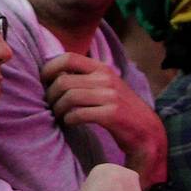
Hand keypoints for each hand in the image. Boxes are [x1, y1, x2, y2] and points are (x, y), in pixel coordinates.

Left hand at [41, 53, 166, 177]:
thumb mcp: (105, 85)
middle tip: (49, 105)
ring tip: (58, 115)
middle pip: (63, 81)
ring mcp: (110, 96)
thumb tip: (53, 71)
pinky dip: (68, 119)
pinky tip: (69, 122)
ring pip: (69, 97)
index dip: (49, 68)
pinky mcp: (112, 114)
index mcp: (102, 68)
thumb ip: (85, 76)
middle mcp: (106, 79)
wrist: (148, 132)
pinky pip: (78, 114)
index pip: (68, 57)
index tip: (43, 81)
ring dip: (58, 109)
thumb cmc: (120, 108)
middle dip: (50, 95)